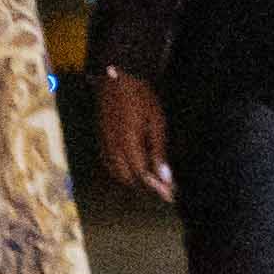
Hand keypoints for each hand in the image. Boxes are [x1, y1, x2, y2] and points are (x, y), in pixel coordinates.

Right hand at [93, 67, 174, 203]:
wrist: (116, 77)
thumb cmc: (140, 97)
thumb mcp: (156, 122)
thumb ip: (158, 151)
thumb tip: (164, 177)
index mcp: (128, 144)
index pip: (142, 175)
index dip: (158, 187)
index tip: (171, 195)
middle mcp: (112, 147)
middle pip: (127, 178)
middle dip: (146, 186)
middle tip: (165, 189)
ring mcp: (104, 142)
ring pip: (115, 172)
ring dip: (132, 179)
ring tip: (150, 179)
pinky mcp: (101, 137)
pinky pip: (108, 162)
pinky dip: (120, 170)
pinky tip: (132, 166)